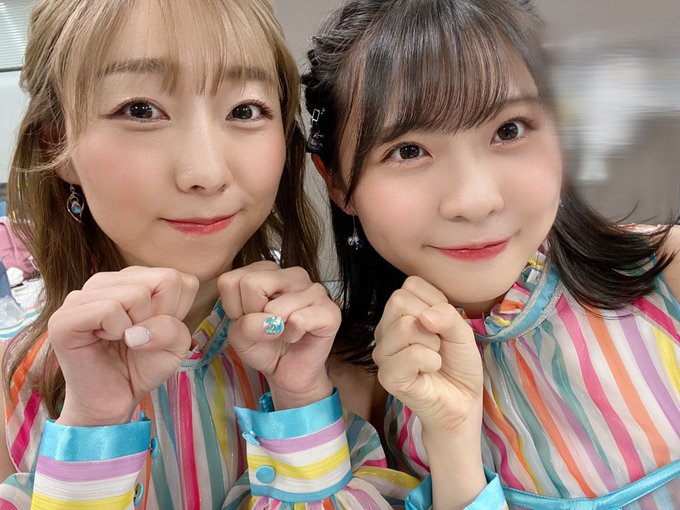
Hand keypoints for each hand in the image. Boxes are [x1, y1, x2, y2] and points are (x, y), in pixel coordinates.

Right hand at [48, 266, 198, 425]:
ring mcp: (82, 295)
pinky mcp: (63, 318)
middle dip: (161, 317)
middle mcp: (107, 281)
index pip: (178, 278)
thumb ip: (174, 328)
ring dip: (138, 327)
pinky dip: (117, 331)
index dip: (177, 311)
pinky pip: (109, 309)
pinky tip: (105, 340)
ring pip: (137, 294)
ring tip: (121, 339)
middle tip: (139, 337)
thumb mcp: (175, 346)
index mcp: (132, 279)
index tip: (157, 329)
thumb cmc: (142, 366)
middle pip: (164, 280)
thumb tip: (137, 329)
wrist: (113, 400)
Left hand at [219, 261, 338, 408]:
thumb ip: (242, 324)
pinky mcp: (330, 310)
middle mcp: (292, 274)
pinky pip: (298, 320)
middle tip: (266, 326)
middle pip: (250, 284)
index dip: (234, 309)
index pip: (231, 280)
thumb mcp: (239, 336)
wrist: (289, 372)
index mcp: (267, 271)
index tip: (249, 319)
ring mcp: (314, 289)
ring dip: (273, 330)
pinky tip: (297, 336)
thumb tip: (269, 321)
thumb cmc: (265, 346)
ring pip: (274, 307)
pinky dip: (292, 336)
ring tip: (283, 332)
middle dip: (252, 316)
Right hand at [373, 276, 482, 434]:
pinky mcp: (388, 376)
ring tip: (435, 357)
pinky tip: (430, 371)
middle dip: (430, 320)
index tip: (442, 323)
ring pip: (404, 326)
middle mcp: (385, 330)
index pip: (409, 285)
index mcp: (400, 314)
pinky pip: (410, 354)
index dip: (435, 300)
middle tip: (438, 341)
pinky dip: (431, 361)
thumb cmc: (458, 363)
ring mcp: (383, 353)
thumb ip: (448, 315)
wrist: (463, 401)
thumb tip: (426, 316)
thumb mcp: (462, 331)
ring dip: (432, 343)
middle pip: (398, 300)